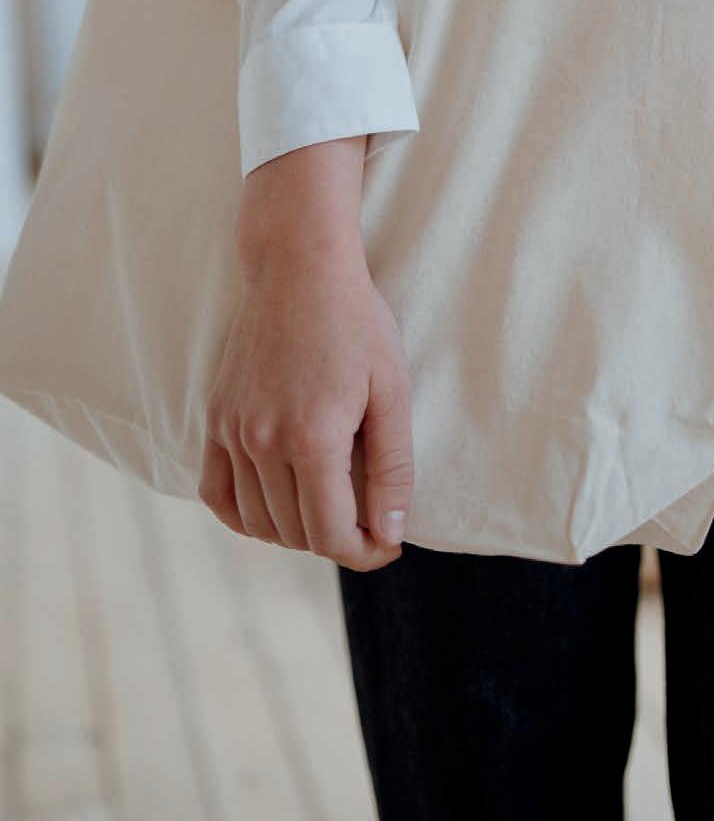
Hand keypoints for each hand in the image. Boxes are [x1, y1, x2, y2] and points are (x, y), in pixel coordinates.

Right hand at [199, 144, 412, 571]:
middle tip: (370, 524)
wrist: (298, 268)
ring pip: (258, 522)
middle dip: (338, 541)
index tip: (388, 543)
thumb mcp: (392, 391)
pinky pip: (216, 495)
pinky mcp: (214, 420)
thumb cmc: (355, 324)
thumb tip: (390, 533)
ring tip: (331, 511)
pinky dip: (245, 517)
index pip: (331, 534)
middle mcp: (263, 442)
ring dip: (296, 531)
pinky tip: (275, 509)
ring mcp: (232, 432)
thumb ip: (392, 468)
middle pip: (296, 534)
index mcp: (313, 438)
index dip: (365, 551)